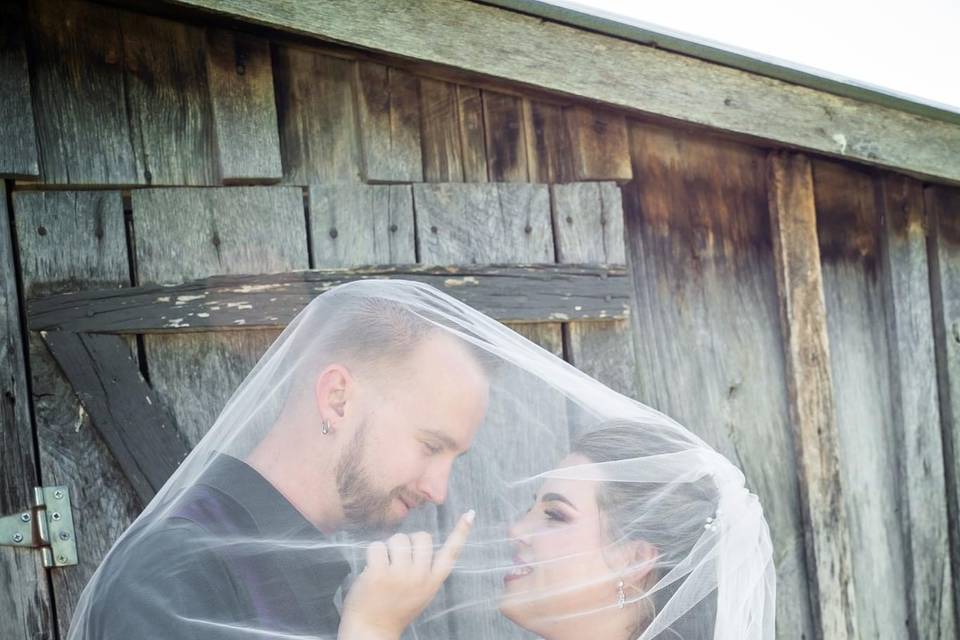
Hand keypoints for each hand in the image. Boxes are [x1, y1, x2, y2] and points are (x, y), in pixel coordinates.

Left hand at [338, 511, 474, 639]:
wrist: (373, 630)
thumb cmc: (395, 609)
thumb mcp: (421, 592)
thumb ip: (425, 571)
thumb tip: (423, 542)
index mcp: (432, 582)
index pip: (451, 553)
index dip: (461, 532)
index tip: (470, 514)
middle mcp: (419, 577)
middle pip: (421, 537)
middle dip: (408, 541)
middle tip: (398, 558)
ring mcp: (399, 575)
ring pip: (398, 538)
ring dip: (388, 547)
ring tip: (384, 565)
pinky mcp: (378, 573)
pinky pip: (377, 546)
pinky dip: (371, 554)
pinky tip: (371, 569)